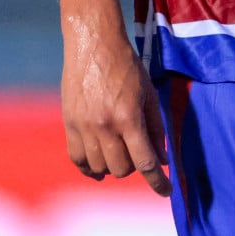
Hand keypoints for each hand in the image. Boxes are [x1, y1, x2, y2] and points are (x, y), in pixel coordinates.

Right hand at [60, 28, 170, 195]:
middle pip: (121, 169)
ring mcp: (83, 126)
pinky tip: (96, 166)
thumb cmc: (126, 66)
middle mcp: (104, 126)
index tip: (166, 192)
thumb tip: (162, 159)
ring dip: (112, 166)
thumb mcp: (149, 94)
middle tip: (137, 152)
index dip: (158, 182)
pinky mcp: (68, 123)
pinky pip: (77, 159)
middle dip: (134, 166)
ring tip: (118, 153)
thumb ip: (156, 128)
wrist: (93, 43)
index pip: (145, 162)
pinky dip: (88, 167)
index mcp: (128, 118)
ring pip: (99, 168)